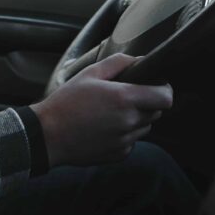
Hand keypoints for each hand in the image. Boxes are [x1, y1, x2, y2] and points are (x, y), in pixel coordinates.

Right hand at [30, 54, 170, 166]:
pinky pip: (132, 141)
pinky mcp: (119, 154)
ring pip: (145, 127)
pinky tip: (105, 127)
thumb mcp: (90, 73)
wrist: (48, 135)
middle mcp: (128, 122)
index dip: (164, 89)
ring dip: (137, 118)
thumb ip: (119, 62)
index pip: (165, 97)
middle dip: (148, 102)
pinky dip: (125, 134)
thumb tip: (140, 60)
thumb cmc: (67, 102)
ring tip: (113, 112)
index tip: (156, 85)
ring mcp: (125, 141)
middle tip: (128, 96)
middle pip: (157, 112)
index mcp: (124, 99)